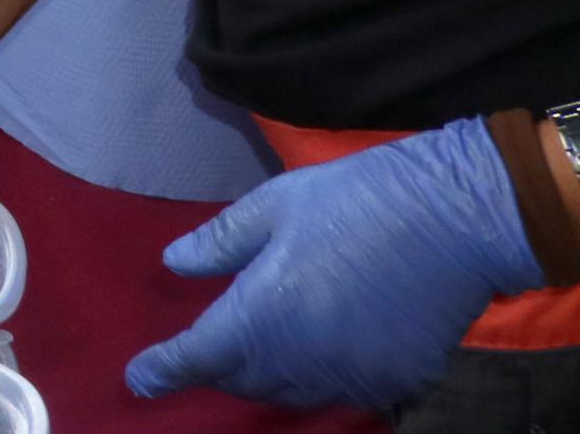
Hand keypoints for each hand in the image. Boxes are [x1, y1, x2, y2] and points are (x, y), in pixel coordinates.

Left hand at [126, 117, 541, 410]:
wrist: (454, 219)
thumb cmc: (353, 201)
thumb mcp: (272, 207)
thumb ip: (219, 243)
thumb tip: (174, 264)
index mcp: (265, 313)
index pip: (201, 356)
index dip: (165, 370)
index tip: (139, 379)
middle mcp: (304, 357)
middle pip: (245, 379)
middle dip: (219, 366)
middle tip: (206, 345)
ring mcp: (355, 375)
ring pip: (292, 392)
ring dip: (268, 375)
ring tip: (260, 347)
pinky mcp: (398, 380)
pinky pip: (344, 391)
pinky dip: (321, 376)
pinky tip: (322, 346)